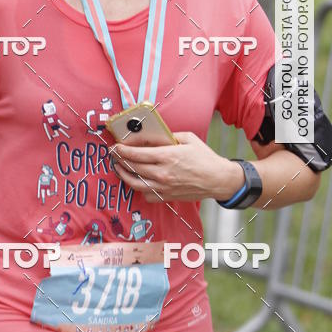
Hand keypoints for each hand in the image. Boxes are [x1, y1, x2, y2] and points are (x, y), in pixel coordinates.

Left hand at [110, 131, 243, 202]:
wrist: (217, 179)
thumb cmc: (205, 158)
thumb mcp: (188, 139)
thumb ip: (169, 136)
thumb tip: (153, 135)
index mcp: (167, 156)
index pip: (137, 154)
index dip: (123, 150)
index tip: (115, 147)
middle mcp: (163, 173)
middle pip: (133, 167)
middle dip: (119, 160)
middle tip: (113, 155)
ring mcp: (164, 187)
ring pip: (135, 183)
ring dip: (124, 175)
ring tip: (119, 168)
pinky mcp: (167, 196)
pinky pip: (146, 194)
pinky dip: (139, 188)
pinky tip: (137, 181)